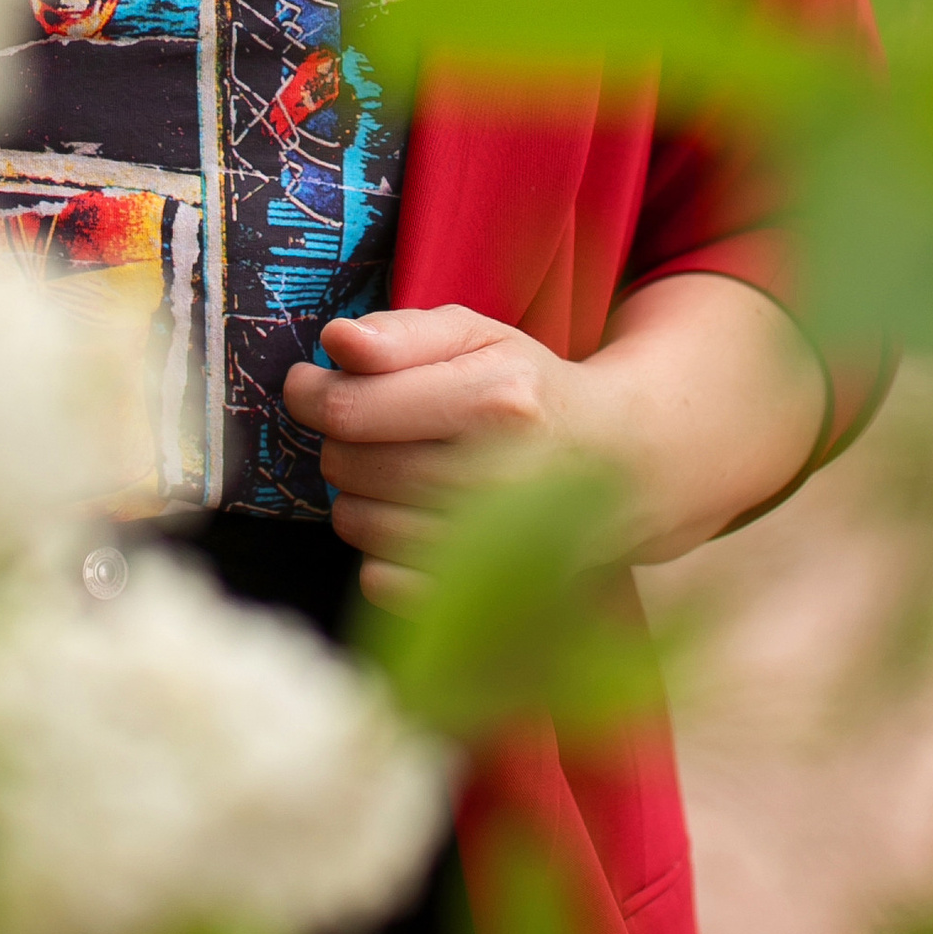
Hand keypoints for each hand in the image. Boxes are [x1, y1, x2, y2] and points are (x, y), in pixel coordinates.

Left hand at [284, 277, 832, 601]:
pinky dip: (379, 549)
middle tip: (365, 426)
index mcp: (497, 400)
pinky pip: (381, 579)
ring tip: (395, 469)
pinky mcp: (488, 600)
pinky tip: (412, 518)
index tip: (309, 384)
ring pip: (359, 523)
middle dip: (338, 441)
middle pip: (349, 465)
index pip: (352, 407)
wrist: (623, 467)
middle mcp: (499, 478)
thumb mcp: (479, 338)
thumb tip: (335, 342)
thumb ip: (403, 333)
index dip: (310, 393)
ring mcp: (496, 550)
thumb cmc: (533, 392)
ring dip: (357, 494)